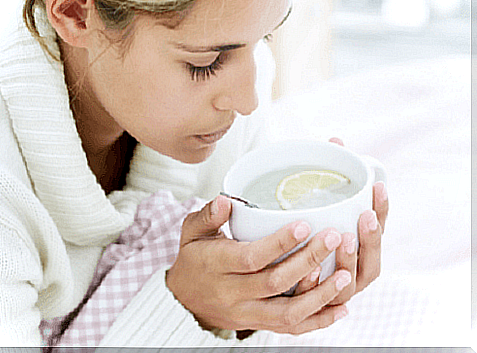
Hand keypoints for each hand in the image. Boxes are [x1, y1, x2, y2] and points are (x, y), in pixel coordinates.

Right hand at [166, 195, 351, 333]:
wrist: (184, 300)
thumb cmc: (193, 258)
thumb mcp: (191, 232)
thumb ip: (208, 216)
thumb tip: (224, 200)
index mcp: (216, 265)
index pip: (251, 257)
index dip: (279, 243)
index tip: (304, 224)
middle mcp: (232, 293)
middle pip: (275, 282)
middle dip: (308, 260)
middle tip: (333, 238)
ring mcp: (247, 314)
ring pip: (287, 312)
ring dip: (320, 295)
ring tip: (346, 275)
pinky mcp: (258, 325)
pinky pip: (290, 329)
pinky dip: (318, 321)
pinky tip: (341, 309)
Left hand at [295, 137, 388, 301]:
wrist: (270, 271)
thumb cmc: (302, 233)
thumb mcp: (313, 204)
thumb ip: (326, 175)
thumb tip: (336, 140)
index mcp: (357, 247)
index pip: (378, 229)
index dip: (383, 210)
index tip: (378, 187)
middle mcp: (351, 271)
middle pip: (372, 261)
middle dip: (372, 238)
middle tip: (365, 215)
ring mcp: (335, 292)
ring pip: (350, 284)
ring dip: (350, 263)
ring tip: (343, 238)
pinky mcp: (314, 306)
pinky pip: (321, 303)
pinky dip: (320, 289)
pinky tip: (313, 271)